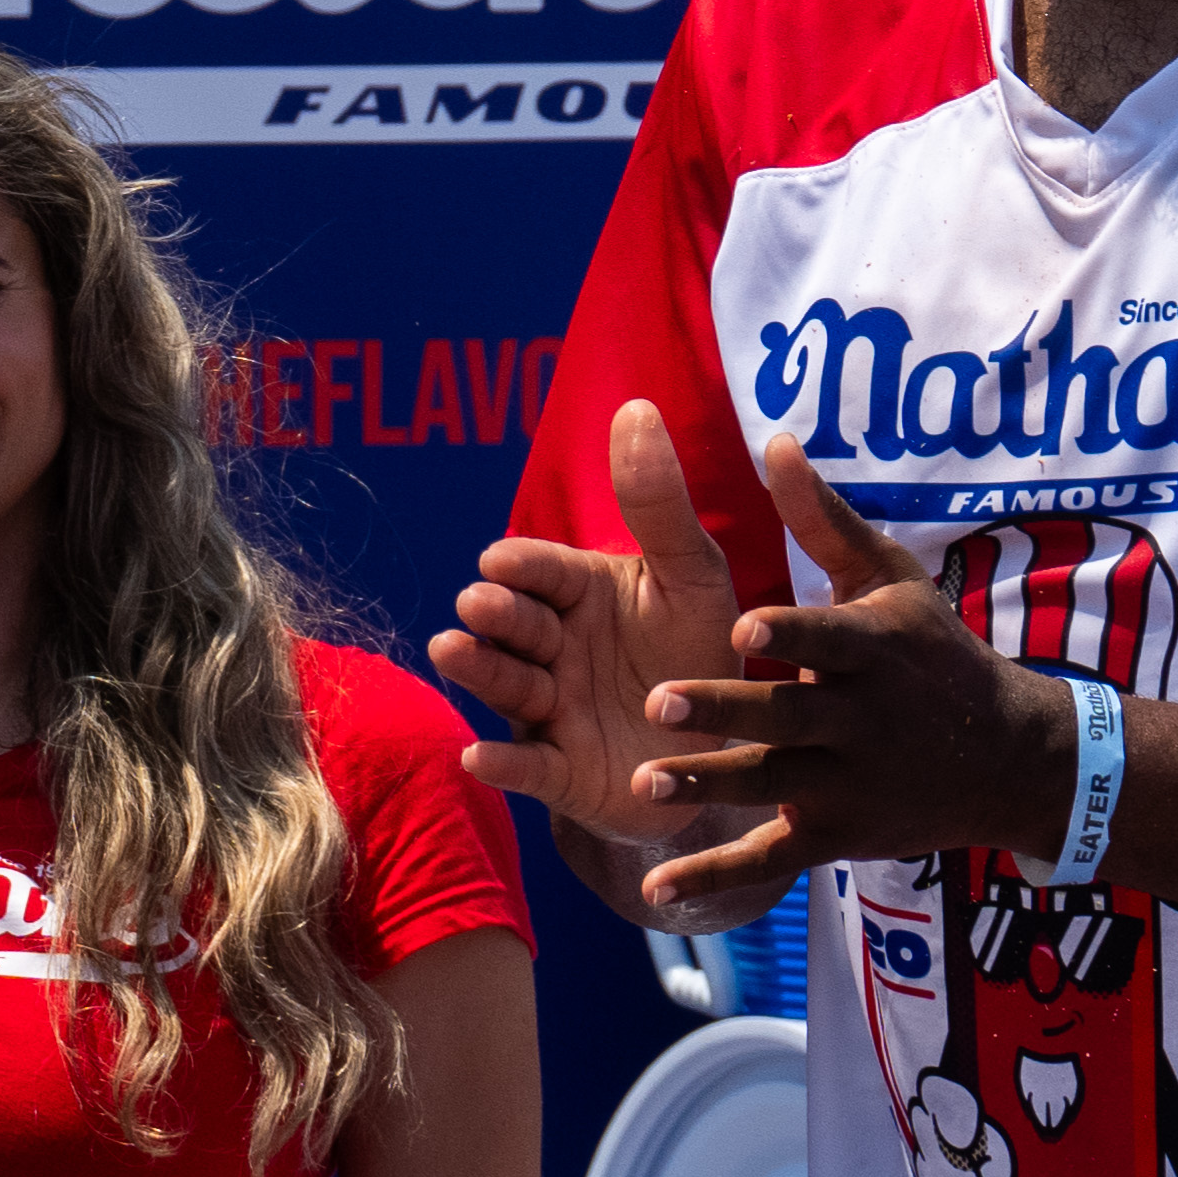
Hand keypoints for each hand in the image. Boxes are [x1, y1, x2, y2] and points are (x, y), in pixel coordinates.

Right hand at [424, 399, 766, 913]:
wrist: (724, 750)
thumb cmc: (698, 651)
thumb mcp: (693, 576)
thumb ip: (660, 504)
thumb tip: (636, 405)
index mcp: (578, 594)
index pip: (540, 570)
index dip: (522, 567)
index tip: (503, 560)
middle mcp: (552, 647)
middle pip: (513, 624)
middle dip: (495, 613)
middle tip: (482, 604)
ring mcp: (550, 710)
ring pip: (506, 685)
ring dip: (478, 669)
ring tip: (452, 651)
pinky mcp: (560, 771)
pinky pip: (526, 766)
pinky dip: (500, 763)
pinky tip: (477, 757)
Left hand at [629, 436, 1074, 901]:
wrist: (1015, 760)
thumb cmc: (936, 655)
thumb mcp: (891, 581)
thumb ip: (823, 520)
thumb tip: (772, 440)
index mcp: (873, 651)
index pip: (828, 640)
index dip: (789, 635)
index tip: (742, 627)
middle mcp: (862, 720)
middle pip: (785, 717)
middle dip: (724, 711)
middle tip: (656, 700)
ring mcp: (850, 783)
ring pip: (770, 786)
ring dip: (707, 786)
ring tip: (642, 781)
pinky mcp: (838, 833)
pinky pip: (770, 859)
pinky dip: (716, 876)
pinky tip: (658, 893)